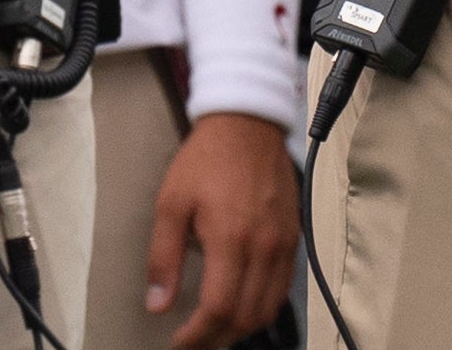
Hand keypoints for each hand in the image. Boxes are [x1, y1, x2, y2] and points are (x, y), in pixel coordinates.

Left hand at [143, 112, 298, 349]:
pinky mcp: (293, 236)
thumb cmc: (207, 159)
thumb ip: (164, 258)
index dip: (198, 335)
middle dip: (218, 338)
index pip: (218, 308)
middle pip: (246, 316)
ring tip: (216, 330)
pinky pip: (284, 286)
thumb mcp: (171, 204)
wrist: (247, 123)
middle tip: (195, 341)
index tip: (180, 342)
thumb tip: (158, 303)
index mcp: (231, 238)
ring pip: (269, 307)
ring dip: (242, 327)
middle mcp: (263, 246)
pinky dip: (264, 306)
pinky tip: (244, 306)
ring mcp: (283, 242)